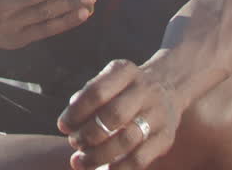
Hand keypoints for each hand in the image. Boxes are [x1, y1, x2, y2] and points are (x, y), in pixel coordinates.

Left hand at [60, 59, 183, 169]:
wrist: (168, 86)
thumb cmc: (123, 89)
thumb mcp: (108, 80)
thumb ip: (86, 98)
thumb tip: (67, 125)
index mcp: (125, 71)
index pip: (97, 92)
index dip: (76, 112)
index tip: (63, 126)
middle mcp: (145, 91)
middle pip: (114, 115)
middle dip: (88, 134)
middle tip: (74, 143)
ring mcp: (158, 115)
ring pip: (127, 140)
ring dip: (99, 155)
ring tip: (81, 161)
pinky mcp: (165, 138)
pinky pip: (140, 159)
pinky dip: (118, 168)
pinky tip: (104, 169)